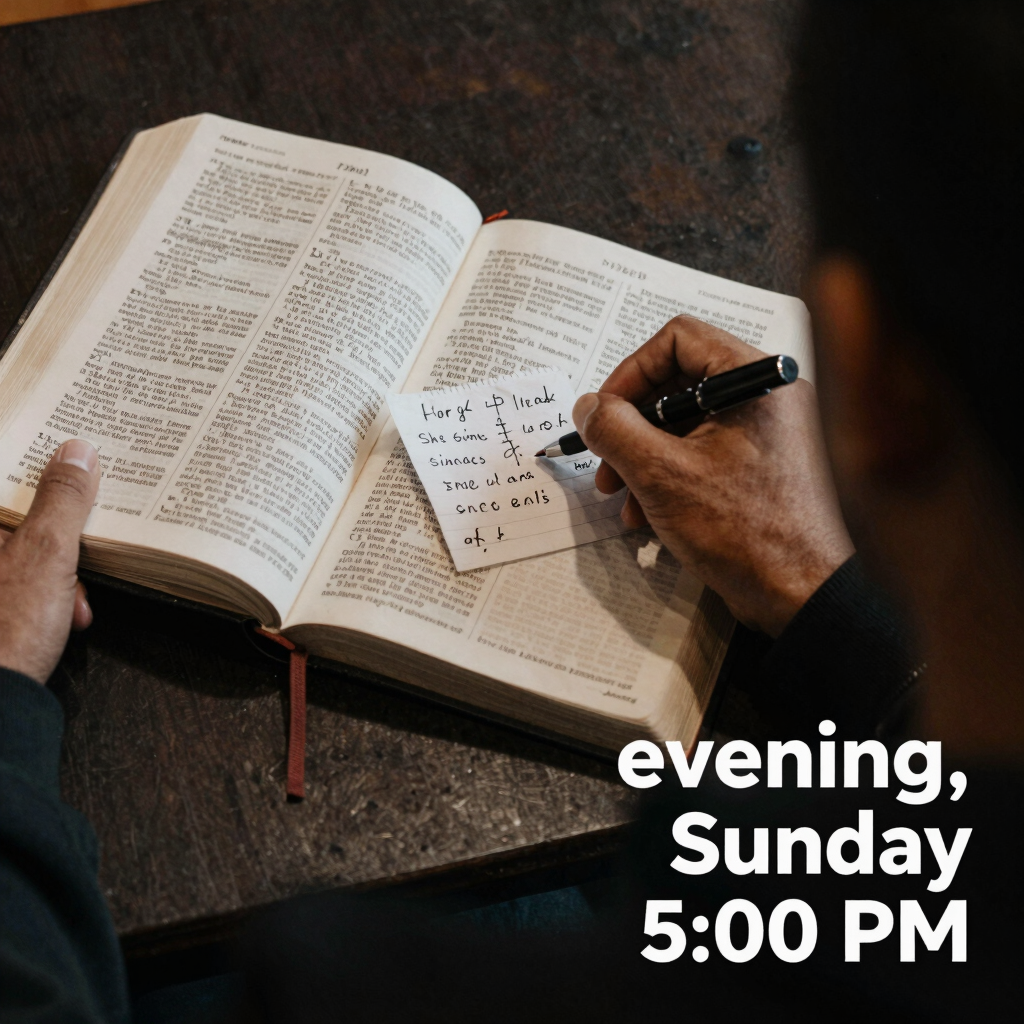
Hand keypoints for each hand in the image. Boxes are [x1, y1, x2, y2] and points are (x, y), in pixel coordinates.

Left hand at [0, 440, 99, 682]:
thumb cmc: (6, 634)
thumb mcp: (48, 554)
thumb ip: (63, 500)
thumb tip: (76, 453)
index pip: (10, 481)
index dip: (45, 475)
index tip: (76, 469)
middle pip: (20, 521)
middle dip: (61, 542)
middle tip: (80, 556)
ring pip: (25, 556)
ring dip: (61, 575)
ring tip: (74, 604)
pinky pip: (23, 586)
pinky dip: (48, 598)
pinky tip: (64, 620)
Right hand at [573, 316, 852, 636]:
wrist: (804, 594)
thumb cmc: (750, 533)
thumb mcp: (662, 475)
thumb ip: (615, 430)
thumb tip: (588, 406)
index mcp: (755, 379)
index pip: (678, 339)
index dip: (629, 372)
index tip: (603, 411)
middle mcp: (766, 397)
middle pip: (678, 384)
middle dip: (631, 427)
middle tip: (604, 462)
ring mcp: (766, 433)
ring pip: (686, 424)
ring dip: (643, 458)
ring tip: (621, 499)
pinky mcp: (761, 467)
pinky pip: (704, 452)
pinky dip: (670, 476)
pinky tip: (648, 515)